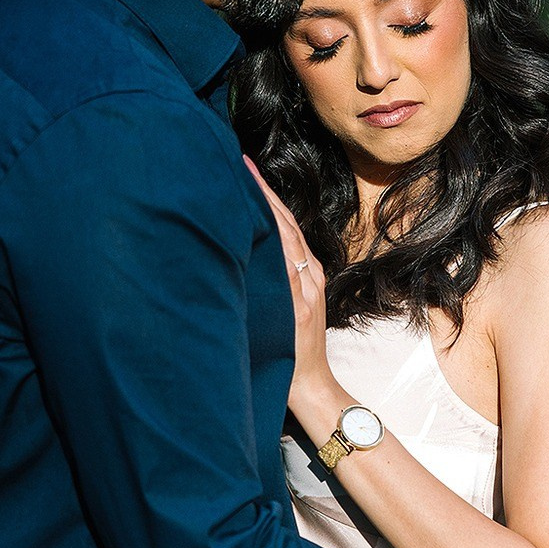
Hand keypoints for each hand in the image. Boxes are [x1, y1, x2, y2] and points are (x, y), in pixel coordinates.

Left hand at [244, 157, 338, 434]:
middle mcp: (309, 276)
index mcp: (308, 273)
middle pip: (285, 222)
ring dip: (262, 207)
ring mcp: (305, 290)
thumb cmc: (294, 350)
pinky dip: (269, 243)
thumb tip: (245, 253)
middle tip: (237, 161)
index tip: (244, 167)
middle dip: (261, 191)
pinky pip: (282, 268)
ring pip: (284, 237)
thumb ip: (276, 280)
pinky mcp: (298, 307)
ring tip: (239, 179)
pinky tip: (250, 223)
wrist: (311, 386)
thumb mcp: (290, 307)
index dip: (266, 194)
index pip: (286, 223)